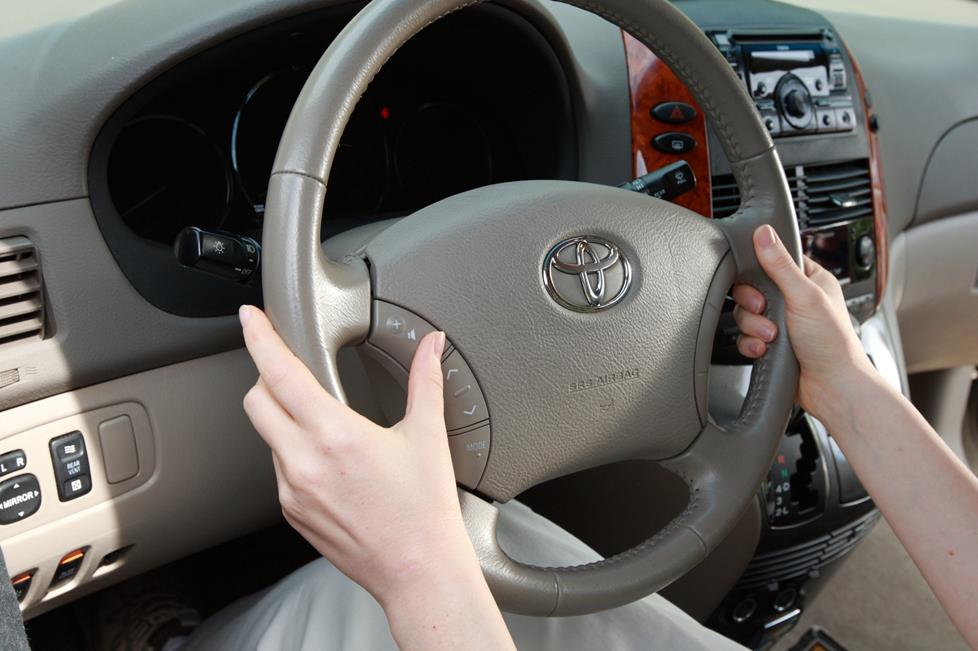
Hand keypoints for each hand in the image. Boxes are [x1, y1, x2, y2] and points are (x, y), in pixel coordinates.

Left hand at [238, 305, 471, 605]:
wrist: (418, 571)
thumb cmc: (425, 511)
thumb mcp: (427, 435)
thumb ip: (426, 379)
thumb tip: (432, 345)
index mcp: (335, 434)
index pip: (279, 372)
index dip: (259, 338)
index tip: (251, 319)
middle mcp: (304, 461)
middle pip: (256, 400)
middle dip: (267, 377)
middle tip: (292, 370)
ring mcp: (293, 491)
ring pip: (268, 436)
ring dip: (284, 418)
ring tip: (325, 425)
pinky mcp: (292, 513)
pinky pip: (280, 469)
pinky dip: (294, 453)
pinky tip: (329, 461)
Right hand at [731, 225, 875, 419]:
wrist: (832, 387)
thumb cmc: (833, 344)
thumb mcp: (806, 296)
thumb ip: (781, 265)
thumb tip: (764, 234)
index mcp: (810, 280)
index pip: (774, 260)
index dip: (760, 270)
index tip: (761, 281)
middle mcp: (795, 299)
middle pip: (752, 288)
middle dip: (754, 304)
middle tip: (766, 311)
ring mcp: (782, 322)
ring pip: (746, 314)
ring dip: (754, 327)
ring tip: (772, 337)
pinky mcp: (770, 344)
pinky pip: (745, 337)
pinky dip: (751, 344)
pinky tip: (765, 349)